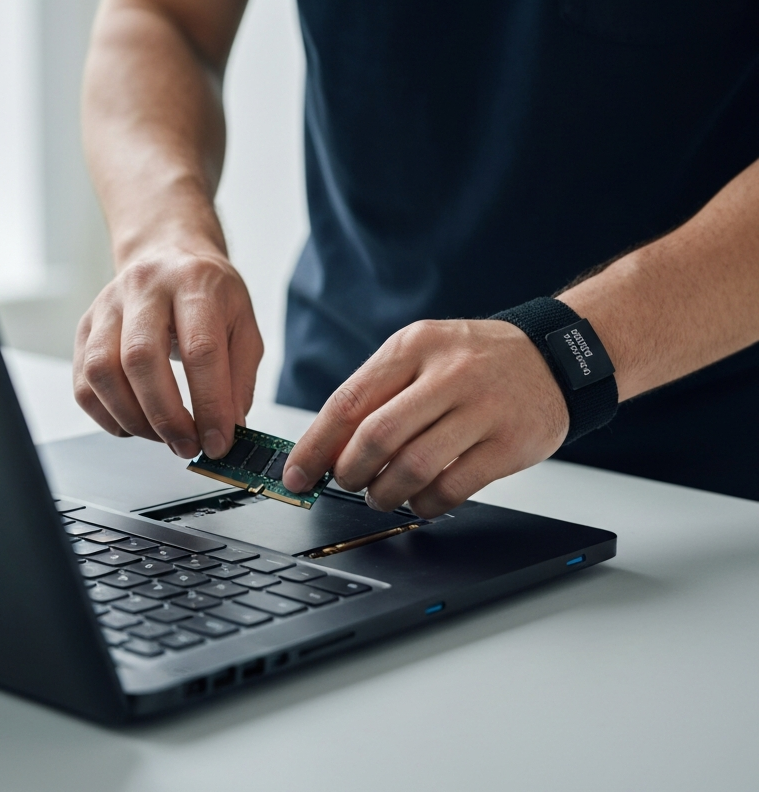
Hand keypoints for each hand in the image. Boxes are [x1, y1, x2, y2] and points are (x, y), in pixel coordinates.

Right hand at [73, 245, 262, 459]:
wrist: (168, 254)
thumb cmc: (208, 292)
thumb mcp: (243, 325)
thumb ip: (240, 378)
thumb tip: (228, 429)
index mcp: (193, 284)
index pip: (199, 350)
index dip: (209, 404)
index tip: (218, 440)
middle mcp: (144, 288)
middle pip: (141, 359)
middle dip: (165, 416)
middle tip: (187, 445)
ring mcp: (107, 306)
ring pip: (102, 372)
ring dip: (133, 419)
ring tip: (161, 436)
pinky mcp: (85, 327)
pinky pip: (83, 383)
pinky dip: (107, 415)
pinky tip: (134, 422)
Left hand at [282, 318, 568, 516]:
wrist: (554, 358)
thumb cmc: (473, 360)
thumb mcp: (421, 353)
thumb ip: (377, 392)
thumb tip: (326, 446)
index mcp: (413, 347)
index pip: (349, 401)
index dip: (316, 445)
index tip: (296, 474)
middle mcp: (447, 373)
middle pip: (377, 437)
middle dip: (349, 472)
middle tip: (345, 483)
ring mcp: (482, 409)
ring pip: (413, 466)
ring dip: (385, 493)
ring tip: (381, 495)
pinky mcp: (509, 444)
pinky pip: (453, 488)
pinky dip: (426, 504)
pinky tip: (420, 500)